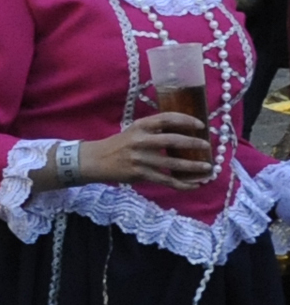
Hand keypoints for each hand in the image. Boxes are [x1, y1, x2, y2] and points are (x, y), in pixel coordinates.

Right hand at [62, 114, 213, 190]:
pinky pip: (166, 180)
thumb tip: (184, 133)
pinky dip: (183, 184)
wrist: (96, 160)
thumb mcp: (134, 132)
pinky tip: (194, 185)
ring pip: (173, 164)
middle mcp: (141, 141)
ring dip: (193, 167)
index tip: (201, 125)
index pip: (167, 118)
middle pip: (173, 140)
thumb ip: (154, 131)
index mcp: (140, 126)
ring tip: (208, 168)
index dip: (186, 120)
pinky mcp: (140, 174)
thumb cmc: (119, 145)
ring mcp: (141, 159)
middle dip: (194, 144)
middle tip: (208, 147)